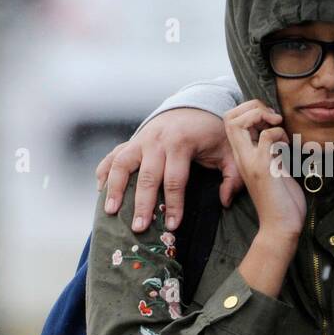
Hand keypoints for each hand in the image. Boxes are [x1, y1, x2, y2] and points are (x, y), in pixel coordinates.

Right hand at [96, 108, 242, 231]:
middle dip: (143, 204)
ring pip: (122, 164)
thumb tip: (225, 202)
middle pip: (147, 177)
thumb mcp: (228, 151)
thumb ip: (232, 176)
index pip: (175, 180)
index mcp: (181, 143)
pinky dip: (104, 172)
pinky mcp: (131, 141)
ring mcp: (140, 140)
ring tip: (110, 212)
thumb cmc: (212, 134)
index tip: (172, 226)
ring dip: (115, 188)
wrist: (193, 106)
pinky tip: (100, 191)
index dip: (174, 205)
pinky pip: (112, 156)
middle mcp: (157, 140)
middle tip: (139, 228)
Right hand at [224, 100, 304, 240]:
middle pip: (230, 117)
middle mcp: (242, 157)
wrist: (280, 226)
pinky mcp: (263, 167)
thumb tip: (279, 134)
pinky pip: (266, 136)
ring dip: (264, 117)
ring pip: (240, 122)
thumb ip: (271, 151)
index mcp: (242, 156)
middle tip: (273, 119)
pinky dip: (279, 134)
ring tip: (279, 129)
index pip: (230, 120)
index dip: (248, 111)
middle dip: (253, 107)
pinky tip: (286, 148)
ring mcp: (250, 161)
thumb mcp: (274, 169)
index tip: (269, 120)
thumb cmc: (281, 200)